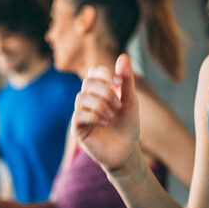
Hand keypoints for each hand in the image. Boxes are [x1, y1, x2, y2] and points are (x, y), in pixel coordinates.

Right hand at [73, 54, 140, 173]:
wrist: (126, 151)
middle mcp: (88, 99)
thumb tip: (123, 56)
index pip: (94, 72)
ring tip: (112, 115)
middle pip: (87, 83)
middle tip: (118, 105)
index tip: (119, 83)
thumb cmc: (128, 125)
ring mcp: (81, 113)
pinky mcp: (77, 128)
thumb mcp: (130, 101)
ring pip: (81, 97)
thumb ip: (127, 80)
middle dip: (105, 91)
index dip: (105, 74)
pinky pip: (78, 114)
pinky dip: (94, 115)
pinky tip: (105, 122)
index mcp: (99, 91)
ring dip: (100, 104)